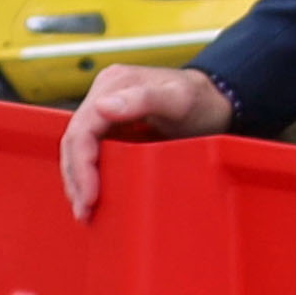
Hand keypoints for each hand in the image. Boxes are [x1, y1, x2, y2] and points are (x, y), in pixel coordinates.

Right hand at [59, 65, 232, 217]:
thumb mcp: (181, 99)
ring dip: (78, 180)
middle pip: (75, 141)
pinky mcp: (113, 126)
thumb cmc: (204, 100)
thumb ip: (146, 99)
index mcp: (114, 84)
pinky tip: (92, 195)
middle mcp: (105, 94)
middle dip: (76, 178)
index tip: (90, 195)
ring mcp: (107, 111)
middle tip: (84, 210)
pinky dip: (89, 174)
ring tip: (85, 211)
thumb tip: (102, 107)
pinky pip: (92, 151)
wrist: (220, 102)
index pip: (83, 128)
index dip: (82, 165)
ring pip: (78, 149)